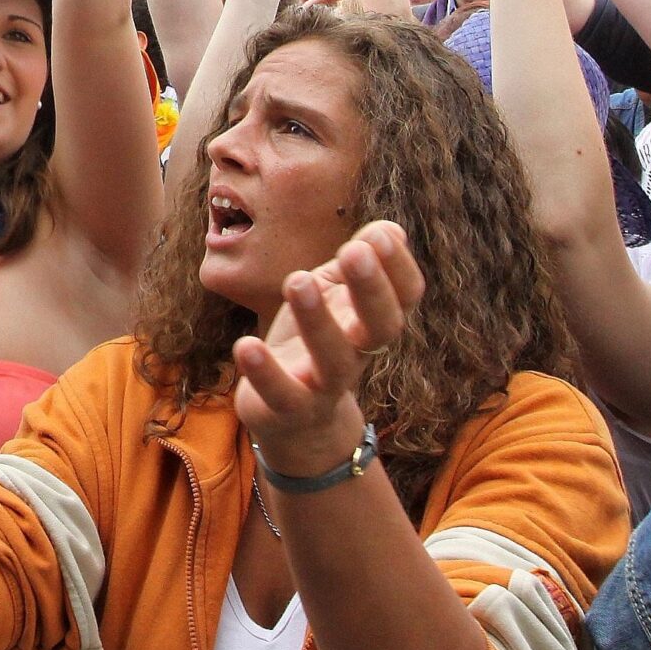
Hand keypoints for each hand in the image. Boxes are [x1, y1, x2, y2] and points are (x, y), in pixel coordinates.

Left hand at [234, 221, 421, 476]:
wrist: (293, 419)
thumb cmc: (315, 340)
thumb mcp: (335, 295)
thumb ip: (358, 263)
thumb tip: (390, 230)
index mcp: (371, 322)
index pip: (404, 298)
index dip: (399, 269)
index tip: (382, 236)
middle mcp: (357, 354)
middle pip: (380, 327)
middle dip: (370, 290)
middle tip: (355, 251)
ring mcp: (324, 385)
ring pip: (332, 360)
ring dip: (317, 320)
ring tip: (297, 280)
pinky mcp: (287, 408)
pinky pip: (281, 394)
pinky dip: (265, 372)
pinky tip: (246, 345)